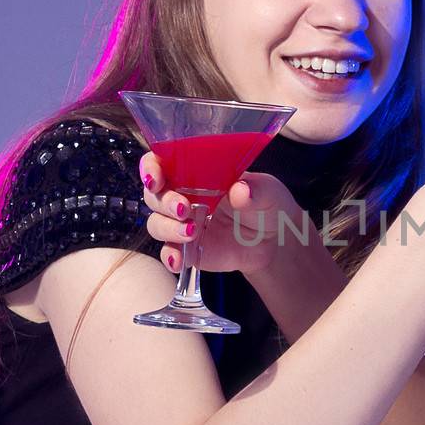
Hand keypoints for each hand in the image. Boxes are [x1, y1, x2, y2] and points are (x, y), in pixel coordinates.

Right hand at [141, 159, 310, 275]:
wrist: (274, 241)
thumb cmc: (267, 205)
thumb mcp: (268, 192)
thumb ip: (256, 190)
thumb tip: (241, 190)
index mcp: (196, 173)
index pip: (161, 163)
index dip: (151, 168)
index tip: (155, 179)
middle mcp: (183, 196)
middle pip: (154, 196)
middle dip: (164, 202)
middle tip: (185, 209)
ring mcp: (182, 224)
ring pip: (157, 224)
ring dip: (168, 228)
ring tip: (192, 232)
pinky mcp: (188, 250)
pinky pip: (169, 253)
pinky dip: (170, 256)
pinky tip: (180, 261)